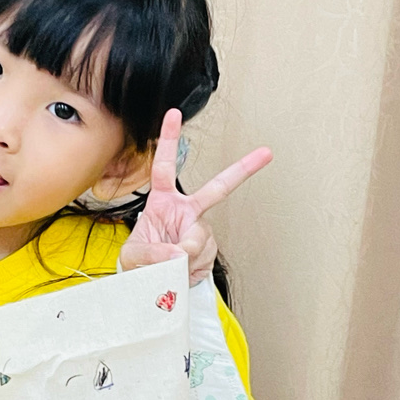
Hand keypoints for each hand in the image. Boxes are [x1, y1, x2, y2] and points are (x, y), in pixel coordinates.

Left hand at [119, 109, 272, 284]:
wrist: (156, 286)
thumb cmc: (141, 264)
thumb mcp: (134, 256)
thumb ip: (152, 253)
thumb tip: (180, 251)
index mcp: (163, 203)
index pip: (164, 167)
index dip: (168, 140)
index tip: (174, 114)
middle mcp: (186, 212)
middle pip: (218, 189)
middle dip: (242, 170)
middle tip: (265, 153)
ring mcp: (200, 231)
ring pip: (198, 238)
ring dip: (182, 254)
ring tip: (170, 264)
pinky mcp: (208, 250)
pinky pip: (201, 257)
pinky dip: (189, 267)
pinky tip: (182, 269)